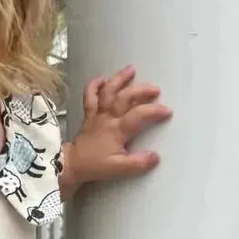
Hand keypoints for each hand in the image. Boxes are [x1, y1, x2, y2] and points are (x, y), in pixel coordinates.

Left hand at [62, 67, 171, 195]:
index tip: (167, 111)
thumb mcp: (119, 169)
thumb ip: (138, 163)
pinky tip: (103, 78)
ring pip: (108, 92)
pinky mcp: (89, 115)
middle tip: (155, 89)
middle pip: (124, 97)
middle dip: (141, 90)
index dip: (154, 111)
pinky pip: (90, 96)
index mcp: (117, 130)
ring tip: (131, 69)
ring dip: (119, 79)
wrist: (71, 164)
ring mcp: (97, 114)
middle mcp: (107, 118)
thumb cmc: (95, 165)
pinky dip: (95, 85)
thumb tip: (155, 156)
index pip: (138, 115)